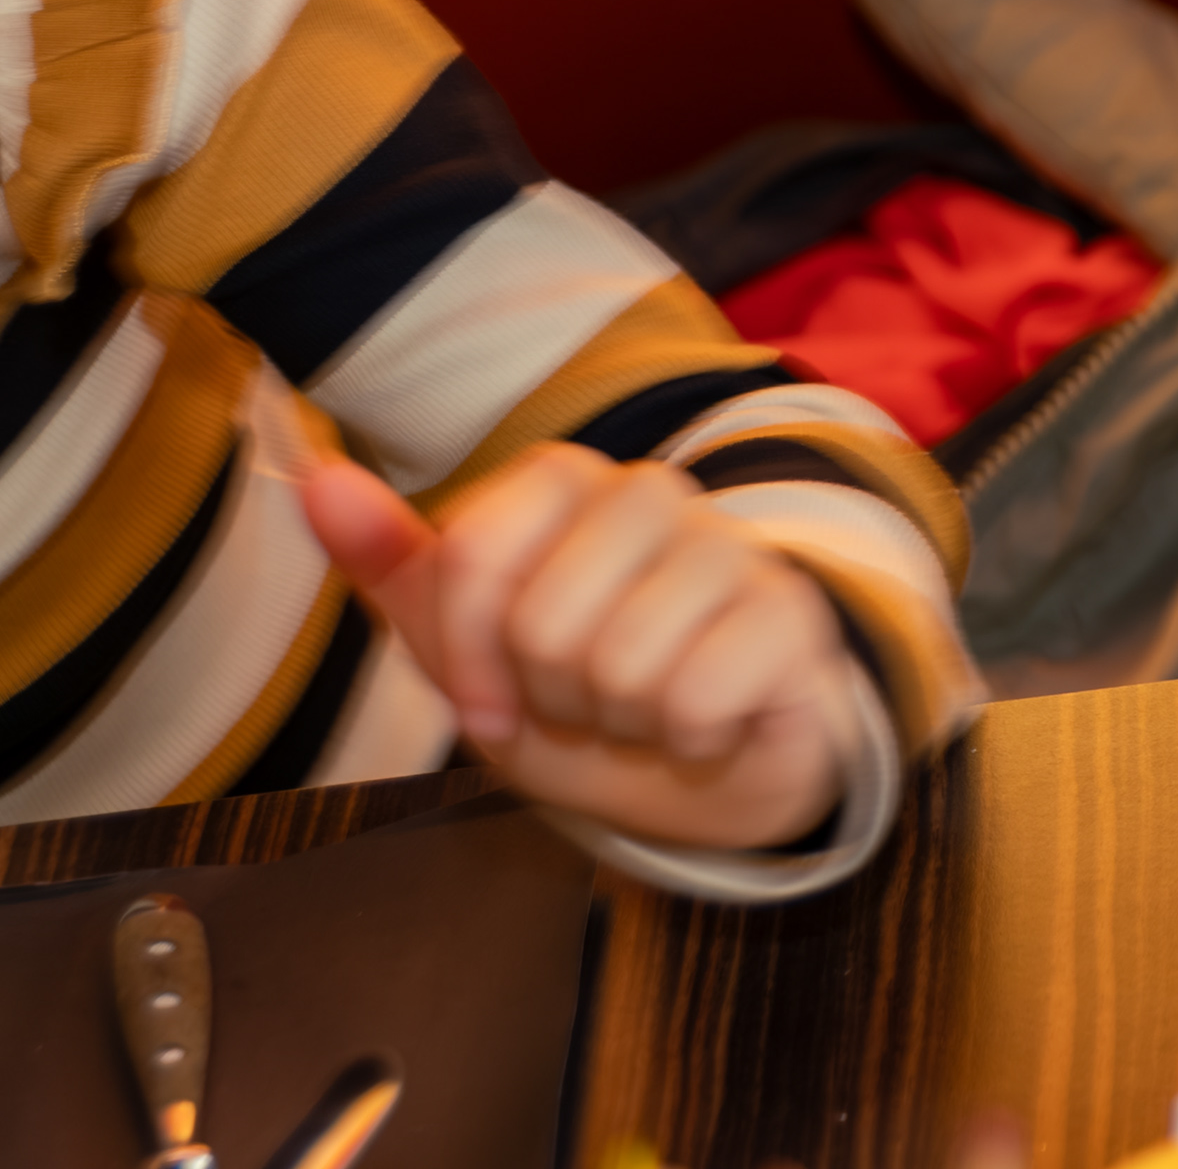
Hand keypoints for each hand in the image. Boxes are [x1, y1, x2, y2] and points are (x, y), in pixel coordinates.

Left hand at [300, 444, 859, 852]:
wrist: (709, 767)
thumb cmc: (584, 700)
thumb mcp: (472, 653)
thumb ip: (397, 569)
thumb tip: (317, 478)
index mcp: (568, 485)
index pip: (474, 550)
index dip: (466, 653)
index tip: (488, 704)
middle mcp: (653, 495)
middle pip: (544, 619)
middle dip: (552, 696)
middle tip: (590, 701)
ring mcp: (731, 548)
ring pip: (621, 658)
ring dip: (623, 721)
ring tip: (647, 709)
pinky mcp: (792, 612)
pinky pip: (700, 692)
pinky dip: (690, 737)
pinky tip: (707, 724)